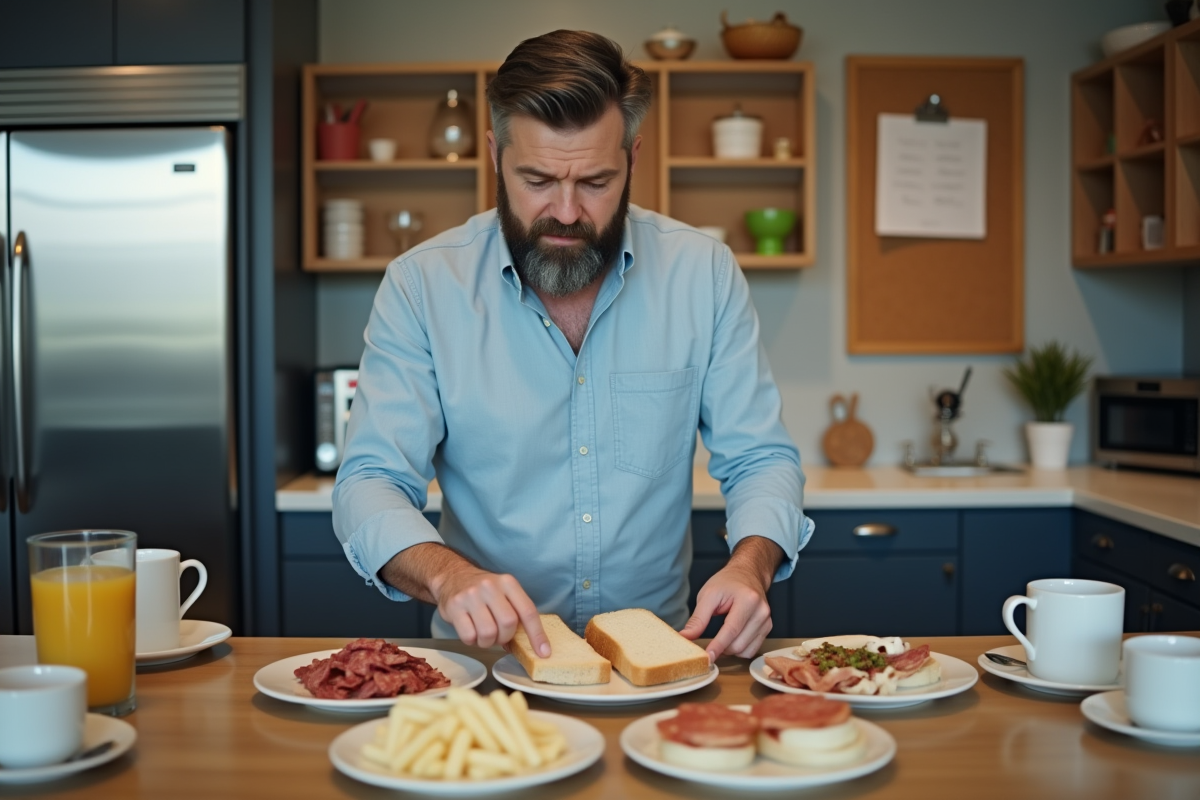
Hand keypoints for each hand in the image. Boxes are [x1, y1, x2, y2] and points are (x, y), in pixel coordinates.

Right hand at [432, 565, 550, 654]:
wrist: (452, 577)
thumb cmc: (484, 592)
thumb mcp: (504, 593)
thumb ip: (516, 613)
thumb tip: (528, 644)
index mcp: (508, 583)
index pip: (528, 611)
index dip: (537, 635)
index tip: (544, 652)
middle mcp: (490, 586)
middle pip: (508, 623)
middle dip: (505, 637)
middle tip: (499, 636)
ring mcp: (471, 596)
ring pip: (488, 633)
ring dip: (488, 642)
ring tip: (484, 635)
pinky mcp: (454, 607)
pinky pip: (468, 636)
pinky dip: (472, 641)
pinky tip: (471, 631)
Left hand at [679, 536, 781, 660]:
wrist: (747, 574)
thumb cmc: (727, 582)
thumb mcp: (708, 595)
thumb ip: (698, 619)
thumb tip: (686, 637)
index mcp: (748, 600)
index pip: (731, 630)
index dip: (718, 646)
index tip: (707, 658)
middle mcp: (761, 612)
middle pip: (739, 644)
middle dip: (721, 648)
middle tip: (708, 643)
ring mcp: (767, 621)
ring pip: (746, 651)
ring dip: (730, 650)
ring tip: (721, 637)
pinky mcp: (768, 628)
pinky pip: (752, 650)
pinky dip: (739, 649)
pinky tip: (732, 638)